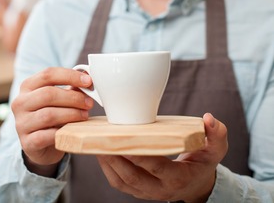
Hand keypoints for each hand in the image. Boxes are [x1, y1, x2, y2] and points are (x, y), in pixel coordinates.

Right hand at [12, 67, 93, 174]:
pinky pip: (48, 135)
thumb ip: (72, 88)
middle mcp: (20, 103)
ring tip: (84, 116)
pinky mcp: (27, 142)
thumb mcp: (60, 99)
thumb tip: (88, 78)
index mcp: (27, 86)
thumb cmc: (53, 117)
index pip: (48, 74)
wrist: (41, 146)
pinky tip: (73, 131)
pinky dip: (63, 132)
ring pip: (48, 114)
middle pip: (48, 94)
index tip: (88, 81)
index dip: (70, 76)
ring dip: (72, 114)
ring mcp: (21, 123)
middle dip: (73, 97)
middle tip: (89, 103)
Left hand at [97, 113, 227, 201]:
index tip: (124, 140)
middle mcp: (160, 189)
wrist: (196, 184)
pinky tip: (99, 151)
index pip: (156, 167)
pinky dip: (106, 168)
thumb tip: (208, 119)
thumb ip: (216, 135)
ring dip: (106, 162)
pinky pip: (118, 182)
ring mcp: (147, 192)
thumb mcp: (216, 149)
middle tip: (102, 139)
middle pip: (132, 175)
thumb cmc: (203, 162)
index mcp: (178, 177)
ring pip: (121, 181)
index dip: (139, 155)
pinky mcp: (137, 191)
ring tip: (95, 143)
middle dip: (115, 158)